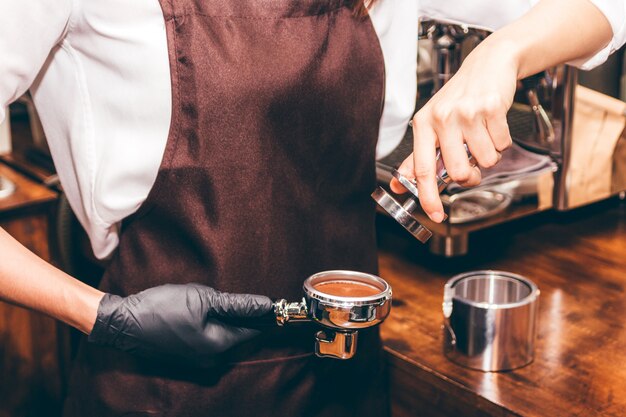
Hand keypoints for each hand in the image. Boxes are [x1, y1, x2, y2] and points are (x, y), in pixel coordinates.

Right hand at [88, 283, 272, 365]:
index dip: (265, 315)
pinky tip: (202, 313)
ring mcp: (198, 362)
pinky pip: (210, 342)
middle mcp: (211, 360)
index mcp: (219, 346)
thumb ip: (238, 304)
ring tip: (215, 302)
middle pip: (240, 336)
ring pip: (224, 338)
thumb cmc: (162, 307)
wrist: (123, 322)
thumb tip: (266, 305)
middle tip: (239, 296)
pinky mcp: (187, 358)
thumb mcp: (203, 299)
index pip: (254, 331)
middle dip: (243, 317)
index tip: (274, 302)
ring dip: (226, 321)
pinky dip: (212, 327)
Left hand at [391, 39, 517, 222]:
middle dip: (470, 175)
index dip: (428, 196)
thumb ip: (418, 156)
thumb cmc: (458, 99)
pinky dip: (501, 141)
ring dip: (488, 155)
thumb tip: (399, 184)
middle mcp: (442, 118)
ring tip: (482, 135)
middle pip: (458, 172)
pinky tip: (493, 124)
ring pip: (485, 161)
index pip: (423, 169)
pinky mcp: (492, 108)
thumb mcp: (431, 123)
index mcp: (423, 124)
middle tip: (471, 164)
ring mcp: (467, 112)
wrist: (488, 64)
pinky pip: (502, 144)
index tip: (435, 215)